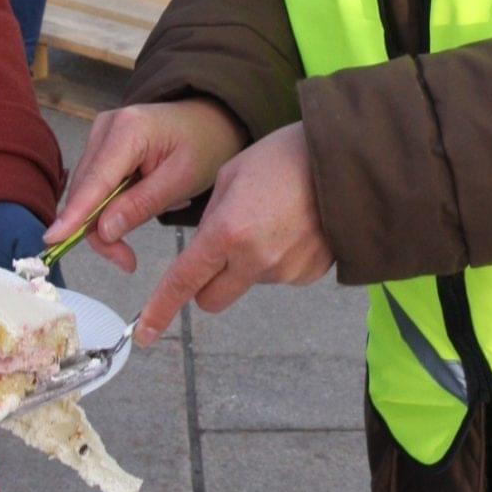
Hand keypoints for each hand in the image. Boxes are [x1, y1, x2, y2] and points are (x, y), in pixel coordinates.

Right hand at [44, 99, 246, 274]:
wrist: (209, 122)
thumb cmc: (203, 146)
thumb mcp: (181, 179)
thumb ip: (141, 204)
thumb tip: (103, 230)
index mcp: (128, 129)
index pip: (96, 180)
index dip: (75, 214)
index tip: (54, 240)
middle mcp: (105, 128)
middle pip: (86, 191)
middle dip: (99, 230)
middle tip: (127, 261)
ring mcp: (99, 136)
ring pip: (87, 193)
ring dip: (107, 220)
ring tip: (151, 216)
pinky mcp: (100, 148)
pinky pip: (95, 187)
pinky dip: (112, 206)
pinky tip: (140, 203)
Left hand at [132, 124, 332, 347]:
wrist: (347, 162)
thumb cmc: (285, 157)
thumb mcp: (231, 175)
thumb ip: (211, 220)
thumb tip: (204, 251)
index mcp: (228, 232)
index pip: (183, 282)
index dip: (160, 310)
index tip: (144, 333)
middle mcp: (255, 260)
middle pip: (211, 298)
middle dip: (205, 283)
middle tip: (218, 249)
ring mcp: (285, 271)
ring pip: (246, 282)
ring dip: (247, 262)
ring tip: (271, 219)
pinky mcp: (308, 274)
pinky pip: (277, 275)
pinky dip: (276, 258)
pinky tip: (292, 227)